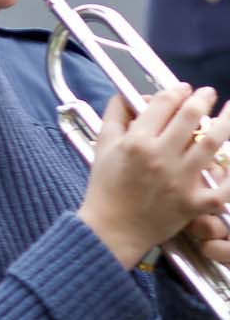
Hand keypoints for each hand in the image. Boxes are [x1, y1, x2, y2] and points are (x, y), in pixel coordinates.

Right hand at [79, 84, 229, 268]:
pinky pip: (224, 187)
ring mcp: (180, 180)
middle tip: (208, 93)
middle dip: (202, 99)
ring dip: (226, 121)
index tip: (183, 89)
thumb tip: (126, 95)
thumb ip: (114, 117)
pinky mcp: (194, 202)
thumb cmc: (105, 189)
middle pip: (190, 116)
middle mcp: (160, 157)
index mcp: (136, 142)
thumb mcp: (102, 147)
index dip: (177, 91)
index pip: (163, 104)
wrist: (111, 230)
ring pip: (212, 141)